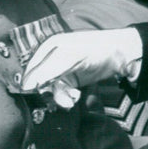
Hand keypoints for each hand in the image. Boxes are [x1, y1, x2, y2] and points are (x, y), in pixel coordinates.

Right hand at [21, 28, 141, 91]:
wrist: (121, 55)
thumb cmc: (95, 49)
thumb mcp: (69, 58)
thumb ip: (48, 71)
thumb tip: (26, 86)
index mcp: (47, 48)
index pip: (31, 71)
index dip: (33, 86)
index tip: (42, 97)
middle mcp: (51, 59)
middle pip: (40, 83)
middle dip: (50, 94)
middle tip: (64, 100)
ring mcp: (61, 70)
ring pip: (51, 90)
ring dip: (61, 97)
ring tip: (73, 99)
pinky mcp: (72, 80)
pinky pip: (62, 93)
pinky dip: (68, 98)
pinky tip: (76, 97)